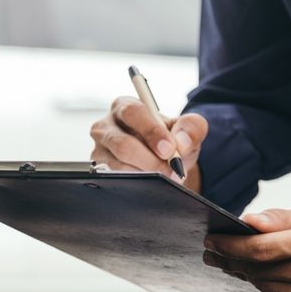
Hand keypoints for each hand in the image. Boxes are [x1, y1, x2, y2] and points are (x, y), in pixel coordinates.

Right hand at [90, 96, 207, 189]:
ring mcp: (99, 150)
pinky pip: (115, 180)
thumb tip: (181, 142)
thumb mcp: (186, 129)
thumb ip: (190, 128)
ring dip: (145, 175)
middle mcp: (105, 126)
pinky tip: (150, 185)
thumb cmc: (170, 139)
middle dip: (150, 161)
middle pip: (123, 144)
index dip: (152, 131)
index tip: (169, 149)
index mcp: (125, 106)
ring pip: (118, 166)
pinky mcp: (100, 171)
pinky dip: (136, 185)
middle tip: (171, 171)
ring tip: (165, 178)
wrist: (165, 161)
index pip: (133, 113)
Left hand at [202, 208, 290, 291]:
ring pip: (266, 287)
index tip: (212, 241)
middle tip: (213, 253)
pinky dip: (265, 287)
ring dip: (244, 275)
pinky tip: (257, 276)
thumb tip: (248, 221)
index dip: (232, 246)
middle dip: (231, 261)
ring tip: (230, 263)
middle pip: (260, 270)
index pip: (263, 248)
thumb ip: (280, 219)